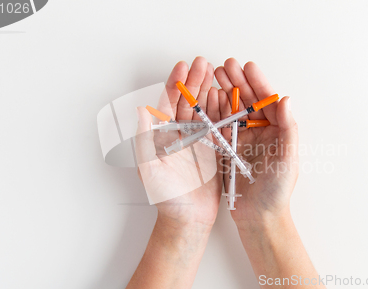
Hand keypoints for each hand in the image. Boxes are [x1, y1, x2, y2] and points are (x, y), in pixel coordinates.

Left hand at [135, 56, 222, 227]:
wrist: (188, 219)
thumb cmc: (165, 197)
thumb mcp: (150, 168)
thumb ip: (145, 139)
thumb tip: (141, 109)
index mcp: (163, 136)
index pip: (168, 103)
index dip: (175, 84)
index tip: (183, 67)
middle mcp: (180, 135)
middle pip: (187, 102)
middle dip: (194, 82)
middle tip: (203, 63)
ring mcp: (197, 141)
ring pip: (203, 110)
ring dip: (209, 91)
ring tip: (217, 73)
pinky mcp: (212, 149)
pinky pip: (218, 125)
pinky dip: (222, 110)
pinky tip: (226, 96)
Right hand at [215, 58, 298, 226]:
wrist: (259, 216)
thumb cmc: (277, 191)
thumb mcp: (287, 159)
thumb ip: (288, 129)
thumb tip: (286, 100)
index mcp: (277, 131)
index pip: (267, 101)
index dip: (258, 83)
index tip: (247, 67)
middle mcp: (260, 132)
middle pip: (248, 101)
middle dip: (237, 82)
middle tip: (225, 65)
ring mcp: (242, 139)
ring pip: (232, 110)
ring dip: (224, 92)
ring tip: (214, 75)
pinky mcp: (227, 149)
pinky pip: (220, 126)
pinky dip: (213, 111)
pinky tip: (207, 98)